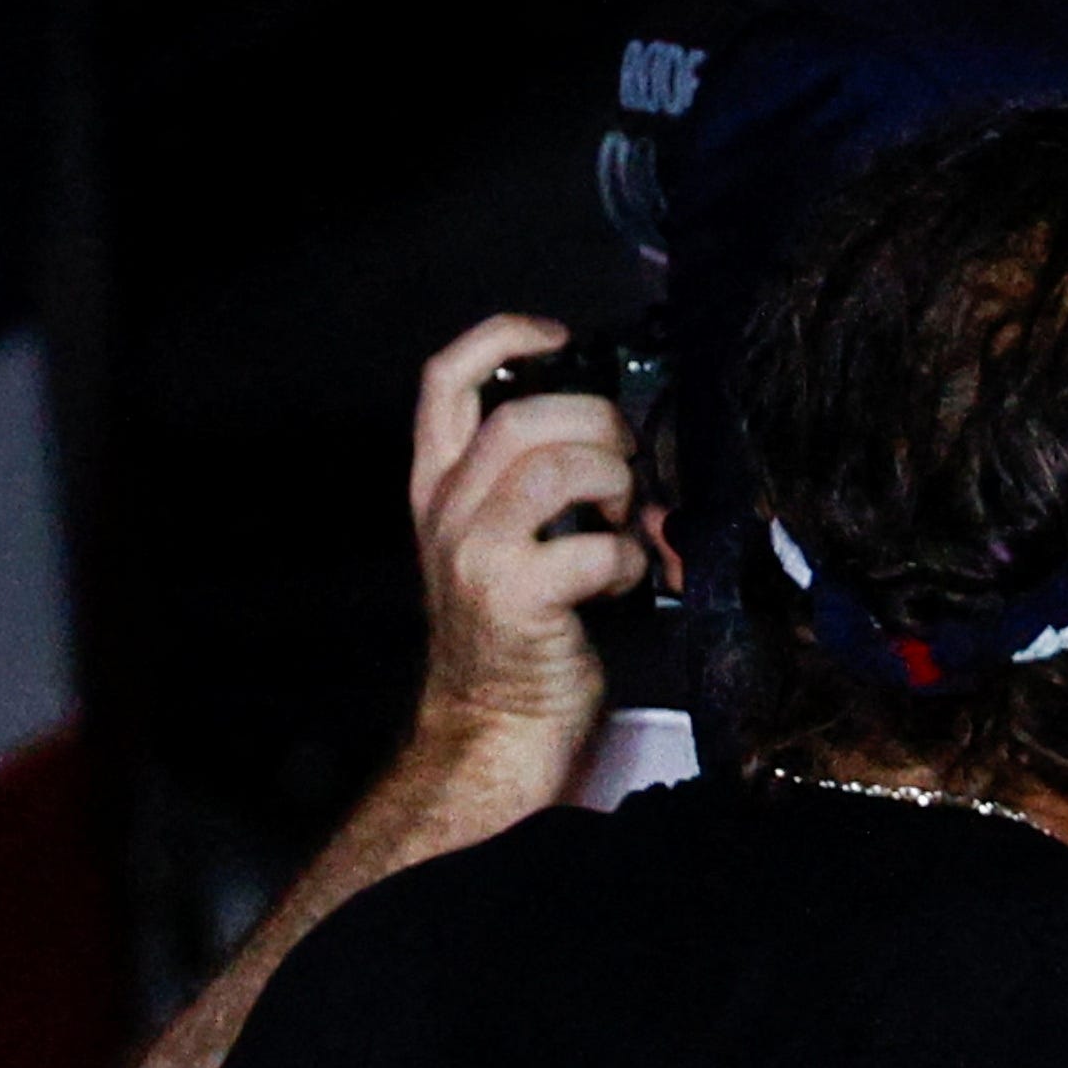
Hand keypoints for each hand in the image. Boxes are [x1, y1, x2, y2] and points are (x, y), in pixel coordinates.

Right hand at [408, 314, 642, 749]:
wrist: (491, 731)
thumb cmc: (516, 634)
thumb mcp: (504, 542)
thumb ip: (541, 483)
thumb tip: (625, 441)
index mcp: (438, 488)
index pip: (443, 381)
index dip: (501, 337)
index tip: (559, 336)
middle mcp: (445, 513)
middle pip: (522, 416)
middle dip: (595, 424)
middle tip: (625, 463)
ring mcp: (475, 554)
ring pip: (559, 468)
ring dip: (615, 486)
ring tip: (622, 522)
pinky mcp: (517, 598)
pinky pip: (596, 546)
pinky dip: (630, 558)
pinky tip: (623, 580)